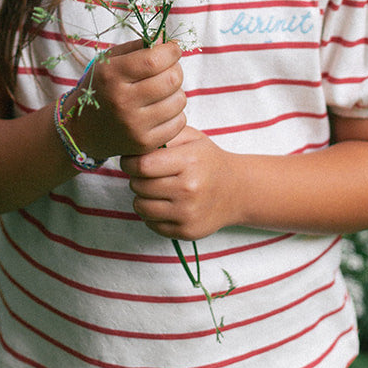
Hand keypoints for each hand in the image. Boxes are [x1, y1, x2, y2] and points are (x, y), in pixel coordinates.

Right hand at [66, 40, 185, 160]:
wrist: (83, 130)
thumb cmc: (102, 87)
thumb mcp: (111, 61)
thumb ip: (139, 47)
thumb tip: (168, 41)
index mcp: (111, 75)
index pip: (154, 60)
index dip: (171, 51)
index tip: (173, 50)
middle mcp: (122, 101)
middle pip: (171, 79)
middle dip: (175, 70)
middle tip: (167, 71)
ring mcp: (134, 126)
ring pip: (179, 101)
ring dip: (176, 92)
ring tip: (162, 92)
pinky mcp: (144, 143)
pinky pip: (179, 122)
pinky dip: (175, 113)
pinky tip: (161, 110)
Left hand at [123, 126, 237, 241]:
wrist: (237, 191)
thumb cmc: (209, 161)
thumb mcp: (192, 138)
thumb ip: (165, 135)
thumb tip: (137, 142)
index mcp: (189, 162)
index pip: (142, 165)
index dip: (130, 162)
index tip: (131, 160)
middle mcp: (188, 190)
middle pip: (139, 186)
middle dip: (136, 178)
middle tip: (145, 174)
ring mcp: (188, 214)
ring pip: (141, 207)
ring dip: (141, 197)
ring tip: (153, 189)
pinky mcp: (186, 232)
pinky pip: (151, 224)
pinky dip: (152, 214)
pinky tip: (163, 203)